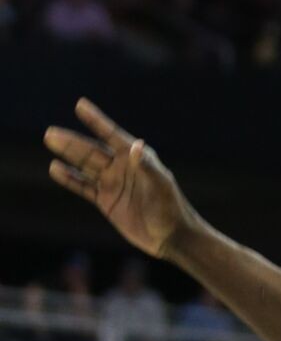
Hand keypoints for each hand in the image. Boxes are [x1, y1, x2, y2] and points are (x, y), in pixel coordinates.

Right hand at [45, 99, 196, 258]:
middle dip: (72, 141)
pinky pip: (83, 187)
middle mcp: (122, 167)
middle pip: (92, 151)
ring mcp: (112, 183)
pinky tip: (55, 168)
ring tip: (50, 141)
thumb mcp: (160, 186)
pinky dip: (69, 178)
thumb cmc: (171, 207)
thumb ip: (147, 166)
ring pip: (85, 166)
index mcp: (137, 158)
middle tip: (50, 132)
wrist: (170, 235)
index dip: (96, 120)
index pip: (112, 135)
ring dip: (68, 154)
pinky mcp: (106, 200)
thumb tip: (135, 144)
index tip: (80, 105)